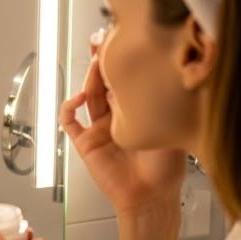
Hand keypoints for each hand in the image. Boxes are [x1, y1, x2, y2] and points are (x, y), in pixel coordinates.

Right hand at [59, 45, 185, 217]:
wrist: (151, 197)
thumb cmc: (165, 169)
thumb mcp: (171, 127)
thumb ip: (164, 103)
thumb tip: (166, 74)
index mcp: (137, 112)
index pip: (124, 81)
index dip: (120, 62)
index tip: (120, 43)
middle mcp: (116, 118)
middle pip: (103, 83)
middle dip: (101, 62)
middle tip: (101, 43)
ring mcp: (99, 129)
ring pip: (88, 97)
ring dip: (89, 79)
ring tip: (94, 65)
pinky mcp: (85, 143)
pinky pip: (69, 122)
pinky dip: (69, 108)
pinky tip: (78, 99)